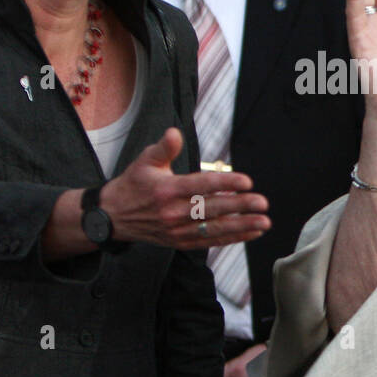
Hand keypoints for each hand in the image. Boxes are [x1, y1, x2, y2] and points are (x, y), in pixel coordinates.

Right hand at [102, 128, 268, 248]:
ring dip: (241, 226)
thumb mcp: (144, 161)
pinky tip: (250, 232)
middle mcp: (172, 213)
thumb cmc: (134, 185)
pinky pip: (209, 241)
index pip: (200, 186)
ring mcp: (176, 231)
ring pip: (213, 229)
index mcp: (166, 190)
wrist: (113, 217)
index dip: (225, 183)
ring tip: (263, 221)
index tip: (246, 181)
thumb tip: (174, 133)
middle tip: (262, 202)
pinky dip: (231, 238)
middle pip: (211, 209)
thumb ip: (163, 148)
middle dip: (239, 206)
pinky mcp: (179, 242)